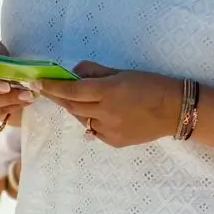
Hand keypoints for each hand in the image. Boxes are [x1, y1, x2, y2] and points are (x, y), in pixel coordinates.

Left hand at [40, 62, 181, 146]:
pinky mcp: (114, 141)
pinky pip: (94, 130)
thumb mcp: (123, 73)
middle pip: (72, 106)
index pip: (71, 90)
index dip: (52, 87)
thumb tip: (75, 71)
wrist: (176, 110)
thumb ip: (96, 72)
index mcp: (108, 91)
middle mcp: (105, 112)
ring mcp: (109, 129)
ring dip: (76, 109)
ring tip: (79, 100)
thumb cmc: (151, 85)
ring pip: (82, 119)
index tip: (37, 83)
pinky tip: (98, 114)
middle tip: (49, 89)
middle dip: (59, 97)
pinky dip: (91, 121)